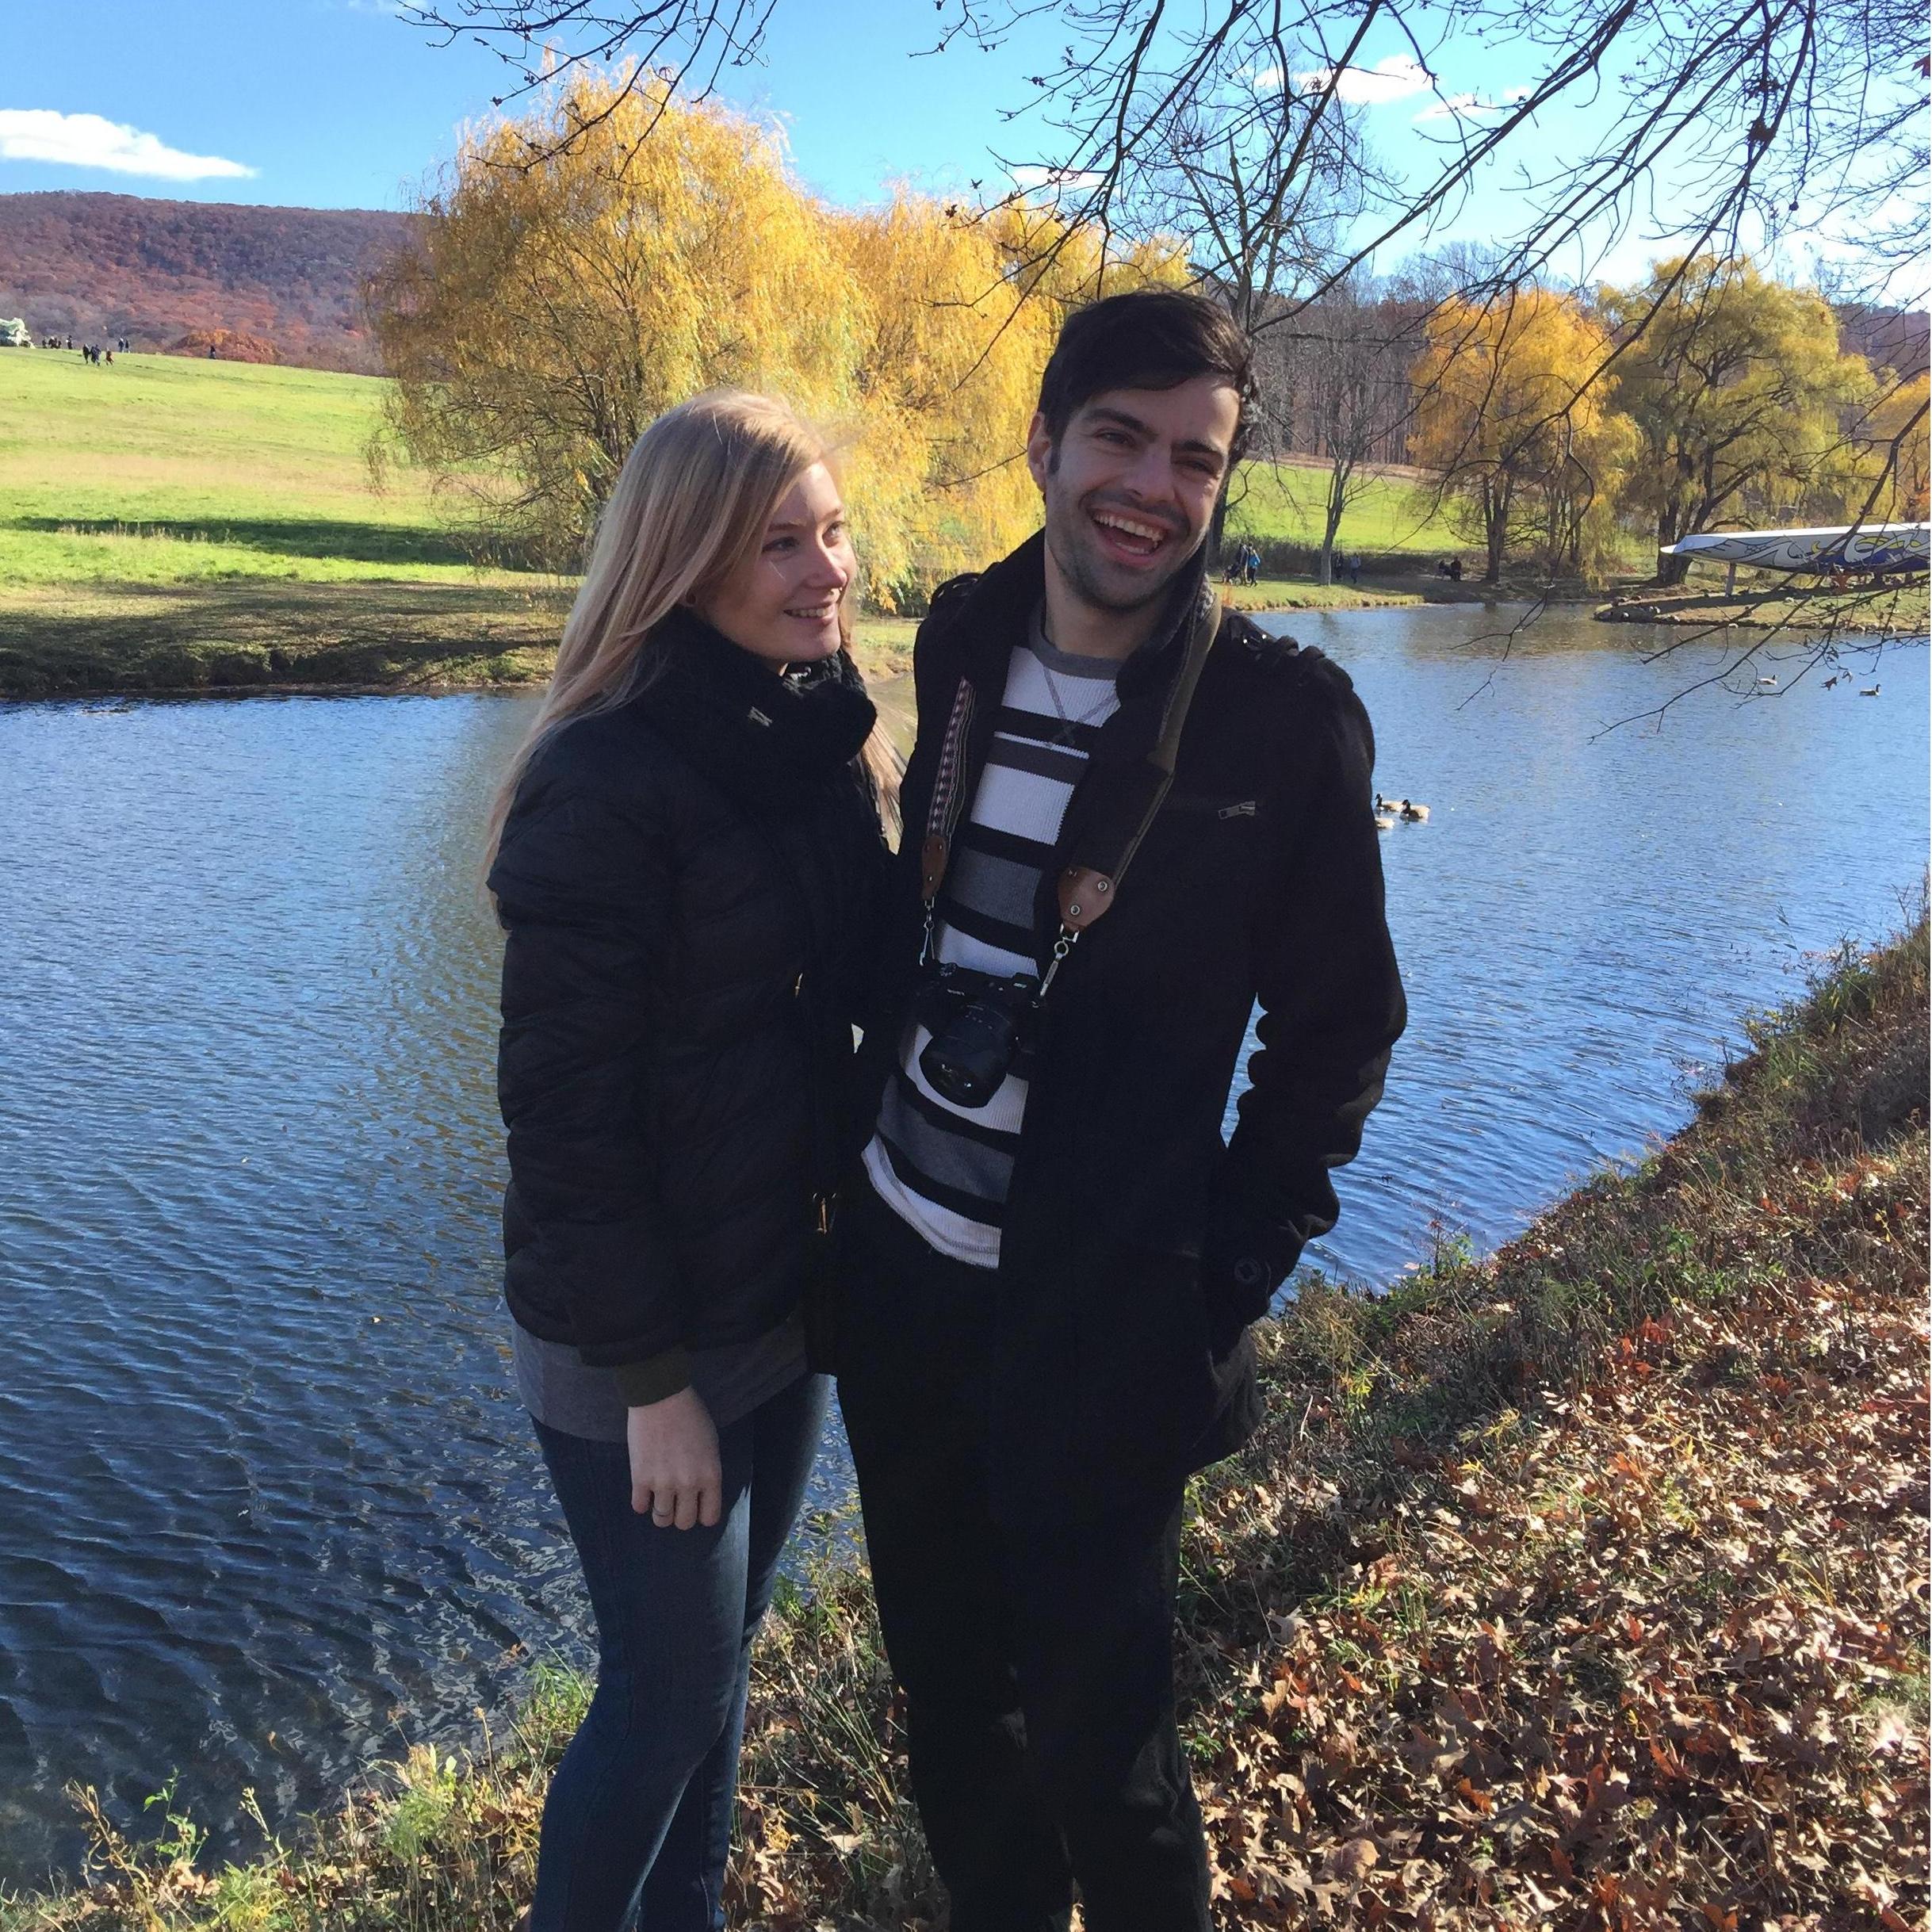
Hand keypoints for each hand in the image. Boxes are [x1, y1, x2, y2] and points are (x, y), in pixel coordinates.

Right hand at [626, 1388, 720, 1529]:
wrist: (661, 1397)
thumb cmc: (691, 1415)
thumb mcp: (711, 1445)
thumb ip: (707, 1471)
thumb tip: (701, 1493)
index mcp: (710, 1476)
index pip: (709, 1517)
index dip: (703, 1514)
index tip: (697, 1507)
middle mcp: (688, 1485)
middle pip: (684, 1523)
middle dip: (681, 1515)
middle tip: (677, 1502)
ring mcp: (663, 1484)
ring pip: (662, 1519)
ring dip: (661, 1512)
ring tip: (659, 1498)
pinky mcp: (640, 1479)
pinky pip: (639, 1507)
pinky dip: (642, 1503)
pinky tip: (644, 1491)